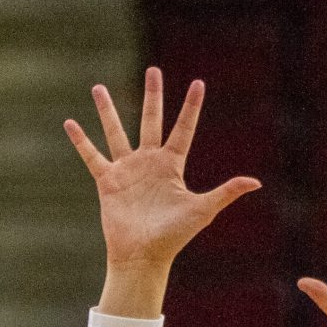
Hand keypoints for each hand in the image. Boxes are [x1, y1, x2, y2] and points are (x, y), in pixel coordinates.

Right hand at [66, 67, 261, 316]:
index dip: (191, 107)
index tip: (199, 83)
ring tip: (97, 88)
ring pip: (116, 132)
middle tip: (153, 71)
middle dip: (153, 96)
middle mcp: (149, 162)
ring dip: (108, 110)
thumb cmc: (174, 236)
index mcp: (172, 165)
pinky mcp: (108, 181)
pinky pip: (92, 156)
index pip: (184, 128)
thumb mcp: (203, 210)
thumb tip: (257, 182)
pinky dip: (81, 141)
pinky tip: (70, 123)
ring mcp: (127, 169)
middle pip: (151, 120)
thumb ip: (226, 192)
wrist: (144, 256)